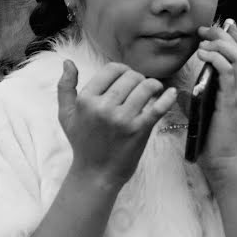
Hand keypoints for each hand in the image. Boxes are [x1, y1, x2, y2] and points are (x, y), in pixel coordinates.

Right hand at [57, 61, 176, 187]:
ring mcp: (123, 119)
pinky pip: (158, 108)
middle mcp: (104, 107)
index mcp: (87, 100)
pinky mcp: (139, 130)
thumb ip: (65, 87)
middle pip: (131, 76)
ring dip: (153, 86)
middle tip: (139, 88)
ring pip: (146, 87)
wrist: (96, 174)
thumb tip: (68, 62)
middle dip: (138, 79)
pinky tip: (171, 93)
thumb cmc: (82, 143)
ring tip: (152, 91)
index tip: (126, 79)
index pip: (112, 69)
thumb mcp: (66, 115)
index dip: (123, 70)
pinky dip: (167, 98)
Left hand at [194, 20, 236, 180]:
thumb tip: (179, 92)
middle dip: (224, 36)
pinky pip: (228, 71)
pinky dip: (217, 58)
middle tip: (206, 30)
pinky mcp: (232, 102)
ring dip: (221, 45)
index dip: (233, 38)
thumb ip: (195, 100)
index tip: (220, 25)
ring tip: (203, 42)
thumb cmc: (212, 142)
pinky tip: (203, 56)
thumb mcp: (201, 115)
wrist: (222, 163)